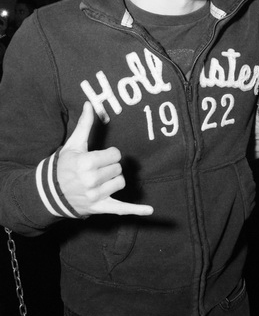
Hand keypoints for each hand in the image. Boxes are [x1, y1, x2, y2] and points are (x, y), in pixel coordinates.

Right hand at [57, 102, 153, 216]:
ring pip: (121, 183)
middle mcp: (91, 180)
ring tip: (100, 181)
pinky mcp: (100, 207)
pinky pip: (122, 209)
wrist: (51, 192)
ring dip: (114, 180)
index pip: (115, 155)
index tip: (99, 158)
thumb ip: (85, 125)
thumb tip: (91, 104)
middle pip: (118, 168)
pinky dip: (136, 210)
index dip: (109, 155)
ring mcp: (95, 195)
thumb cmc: (64, 166)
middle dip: (110, 167)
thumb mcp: (73, 145)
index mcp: (86, 163)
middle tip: (97, 170)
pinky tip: (149, 210)